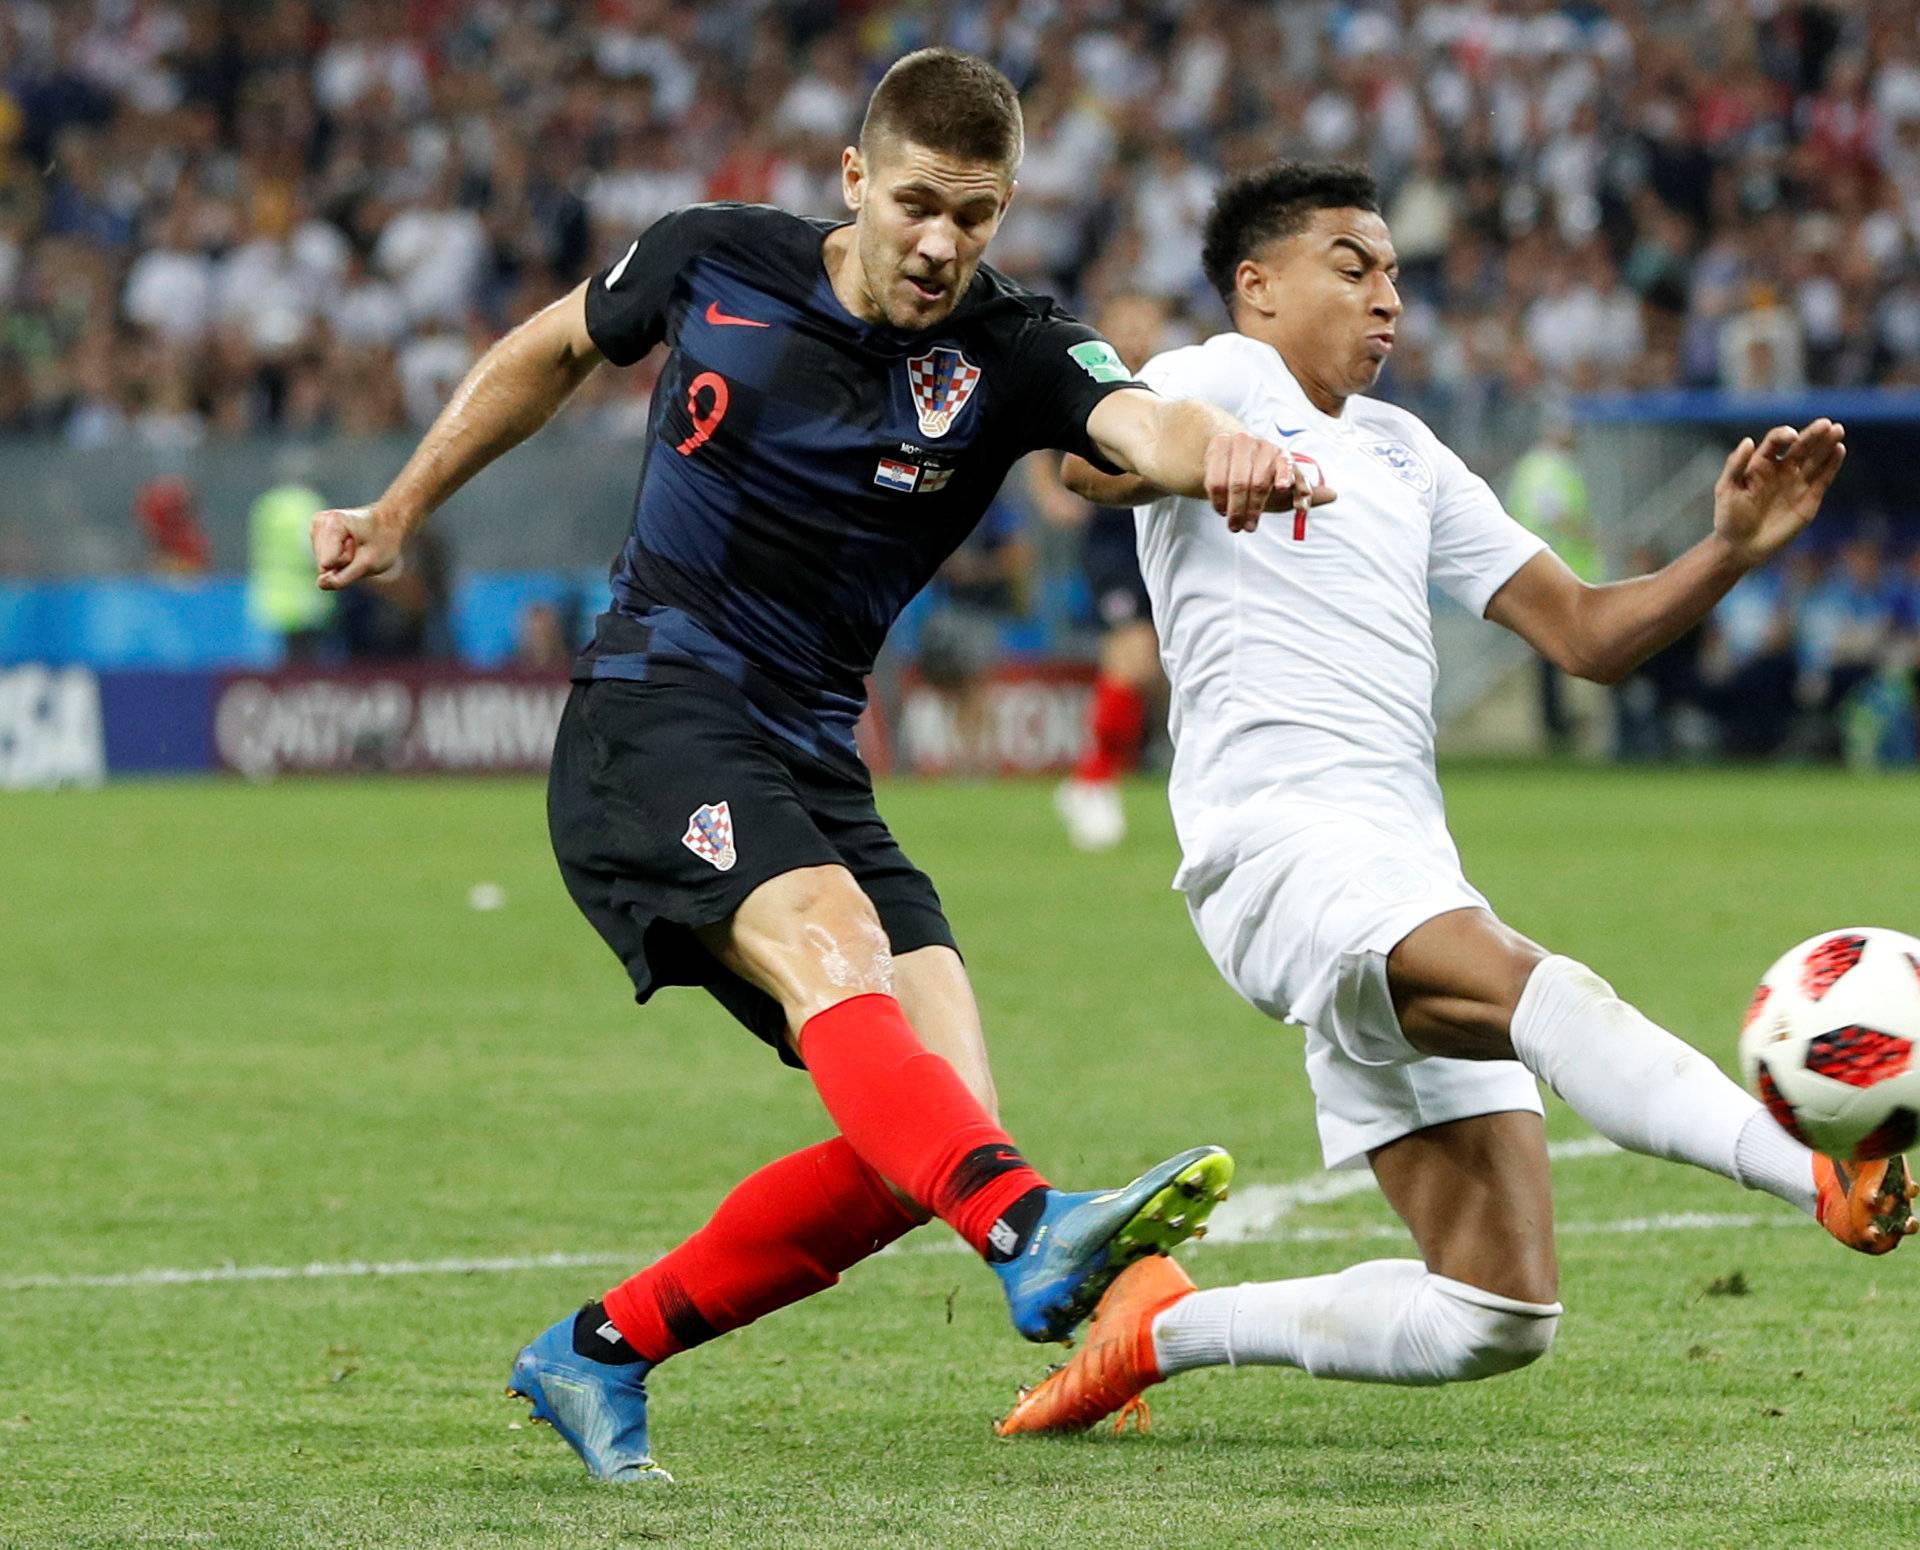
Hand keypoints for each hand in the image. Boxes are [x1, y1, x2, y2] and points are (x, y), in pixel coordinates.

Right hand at [312, 505, 405, 589]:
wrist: (388, 521)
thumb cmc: (383, 540)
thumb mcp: (369, 564)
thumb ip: (344, 577)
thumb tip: (321, 584)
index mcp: (332, 524)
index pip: (328, 564)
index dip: (348, 563)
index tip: (361, 547)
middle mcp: (319, 522)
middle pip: (324, 564)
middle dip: (344, 563)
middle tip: (360, 548)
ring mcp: (316, 527)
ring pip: (323, 564)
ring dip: (342, 561)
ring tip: (357, 546)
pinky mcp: (316, 533)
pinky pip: (324, 560)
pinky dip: (338, 558)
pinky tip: (350, 545)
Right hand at [1203, 431, 1336, 532]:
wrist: (1233, 456)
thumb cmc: (1263, 476)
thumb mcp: (1284, 487)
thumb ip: (1305, 492)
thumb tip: (1334, 495)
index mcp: (1283, 456)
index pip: (1286, 465)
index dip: (1285, 476)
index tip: (1283, 488)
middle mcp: (1263, 446)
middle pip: (1258, 483)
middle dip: (1253, 509)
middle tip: (1249, 528)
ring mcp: (1240, 443)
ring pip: (1236, 483)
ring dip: (1235, 509)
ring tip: (1234, 525)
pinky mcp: (1219, 446)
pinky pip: (1216, 480)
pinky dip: (1219, 500)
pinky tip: (1221, 511)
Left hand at [1712, 419, 1845, 568]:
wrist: (1742, 546)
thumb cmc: (1729, 517)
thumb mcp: (1726, 489)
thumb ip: (1735, 465)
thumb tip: (1748, 441)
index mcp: (1760, 464)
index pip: (1776, 442)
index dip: (1784, 435)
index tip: (1791, 437)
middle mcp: (1781, 469)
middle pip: (1800, 446)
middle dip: (1813, 435)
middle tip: (1826, 424)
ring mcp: (1796, 483)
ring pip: (1815, 459)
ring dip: (1827, 444)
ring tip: (1837, 430)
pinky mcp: (1809, 498)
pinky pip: (1823, 478)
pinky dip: (1832, 465)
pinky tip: (1839, 450)